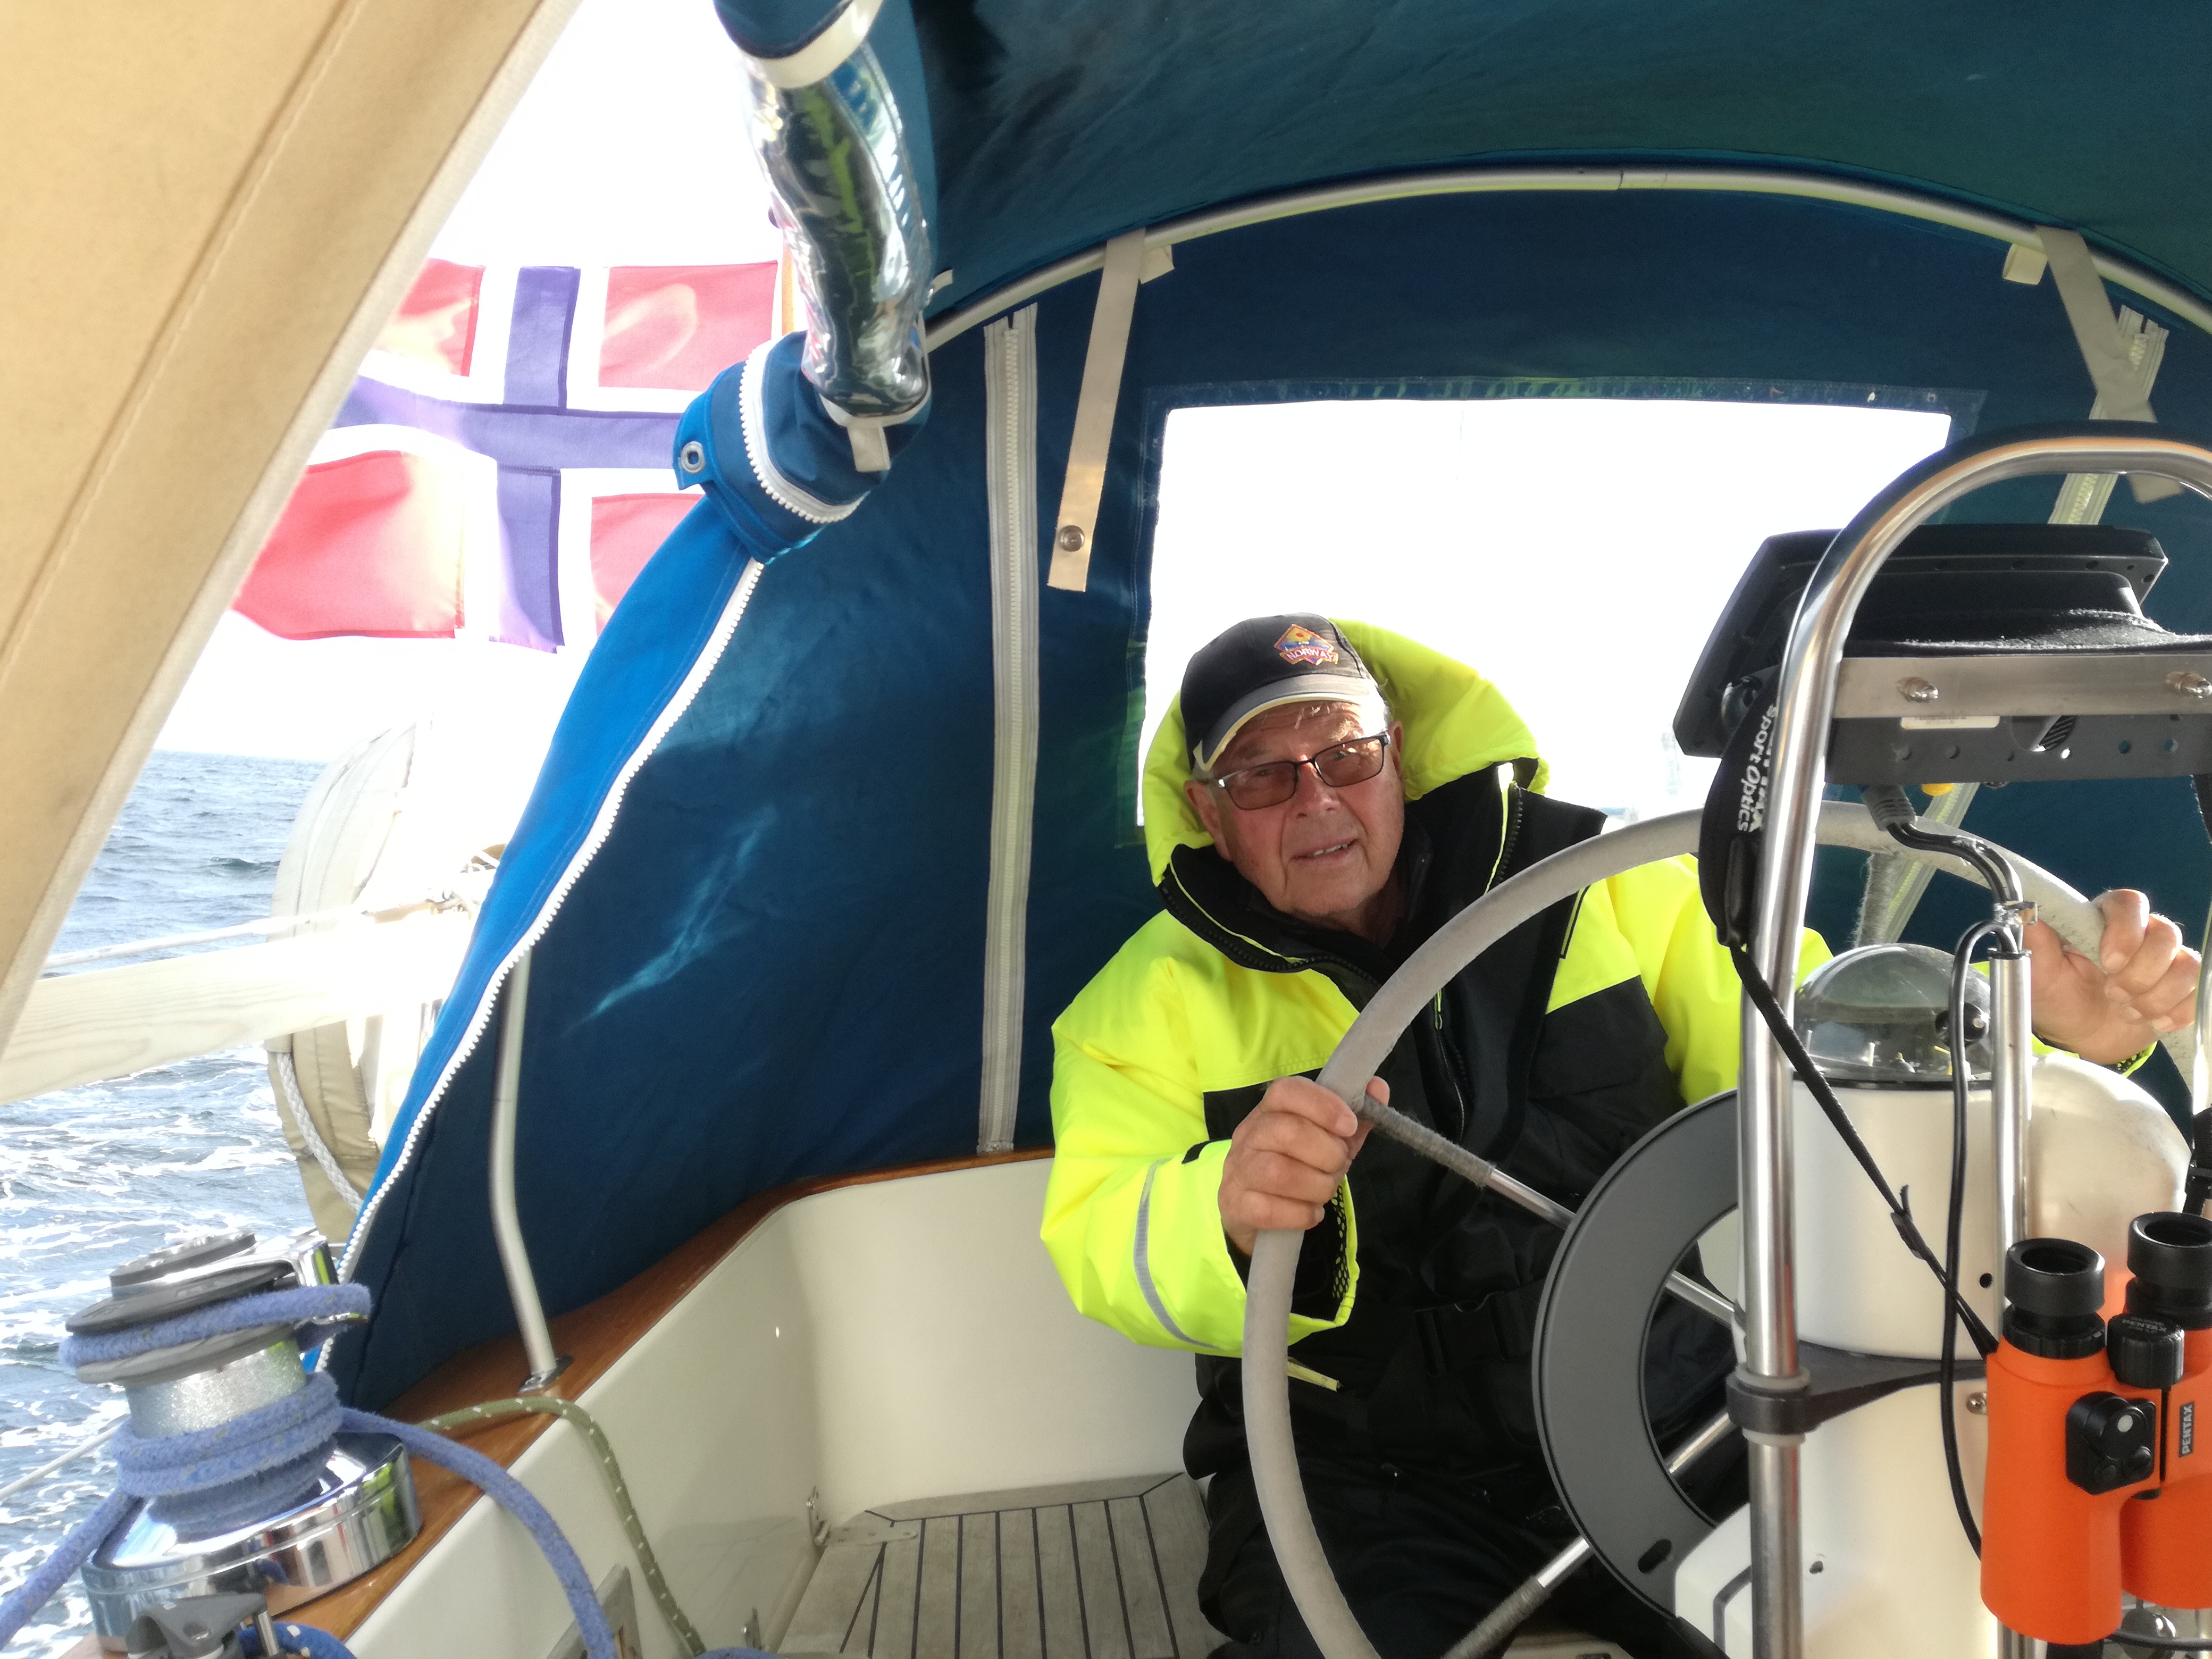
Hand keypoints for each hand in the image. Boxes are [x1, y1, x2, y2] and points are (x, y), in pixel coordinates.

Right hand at [1218, 1075, 1378, 1258]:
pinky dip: (1300, 1214)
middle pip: (1287, 1131)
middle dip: (1327, 1153)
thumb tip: (1378, 1087)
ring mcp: (1239, 1170)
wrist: (1254, 1209)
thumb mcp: (1328, 1139)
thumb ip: (1354, 1116)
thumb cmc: (1298, 1166)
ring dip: (1316, 1186)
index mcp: (1270, 1111)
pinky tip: (1312, 1213)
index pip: (1286, 1090)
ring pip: (1278, 1173)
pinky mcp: (1236, 1205)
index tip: (1349, 1126)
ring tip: (1325, 1190)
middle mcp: (1248, 1135)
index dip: (1322, 1105)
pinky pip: (1268, 1210)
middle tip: (1339, 1165)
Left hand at [2027, 889, 2199, 1065]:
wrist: (2078, 1036)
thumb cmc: (2056, 997)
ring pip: (2185, 964)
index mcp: (2101, 920)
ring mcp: (2164, 960)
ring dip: (2155, 996)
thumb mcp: (2036, 971)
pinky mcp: (2181, 988)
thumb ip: (2033, 938)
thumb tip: (2023, 906)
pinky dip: (2176, 1011)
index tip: (2108, 962)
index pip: (2129, 903)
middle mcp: (2139, 933)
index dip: (2126, 931)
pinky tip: (2152, 1021)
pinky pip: (2198, 991)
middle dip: (2140, 973)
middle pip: (2165, 934)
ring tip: (2125, 1010)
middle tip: (2112, 993)